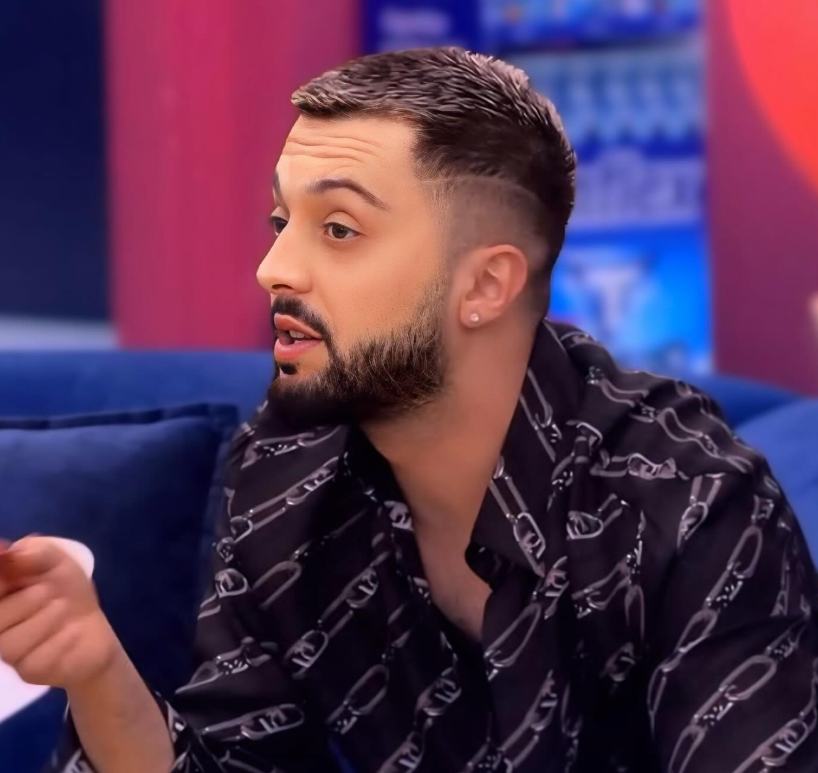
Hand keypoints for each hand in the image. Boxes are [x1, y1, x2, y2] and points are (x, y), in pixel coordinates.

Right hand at [0, 536, 119, 689]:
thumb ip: (33, 553)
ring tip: (63, 607)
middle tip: (48, 590)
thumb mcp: (57, 562)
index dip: (1, 581)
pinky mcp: (29, 671)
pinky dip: (61, 639)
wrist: (93, 631)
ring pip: (11, 643)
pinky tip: (73, 631)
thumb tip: (5, 551)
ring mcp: (10, 653)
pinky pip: (38, 658)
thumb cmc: (69, 592)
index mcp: (0, 598)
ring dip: (45, 619)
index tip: (11, 567)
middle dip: (23, 601)